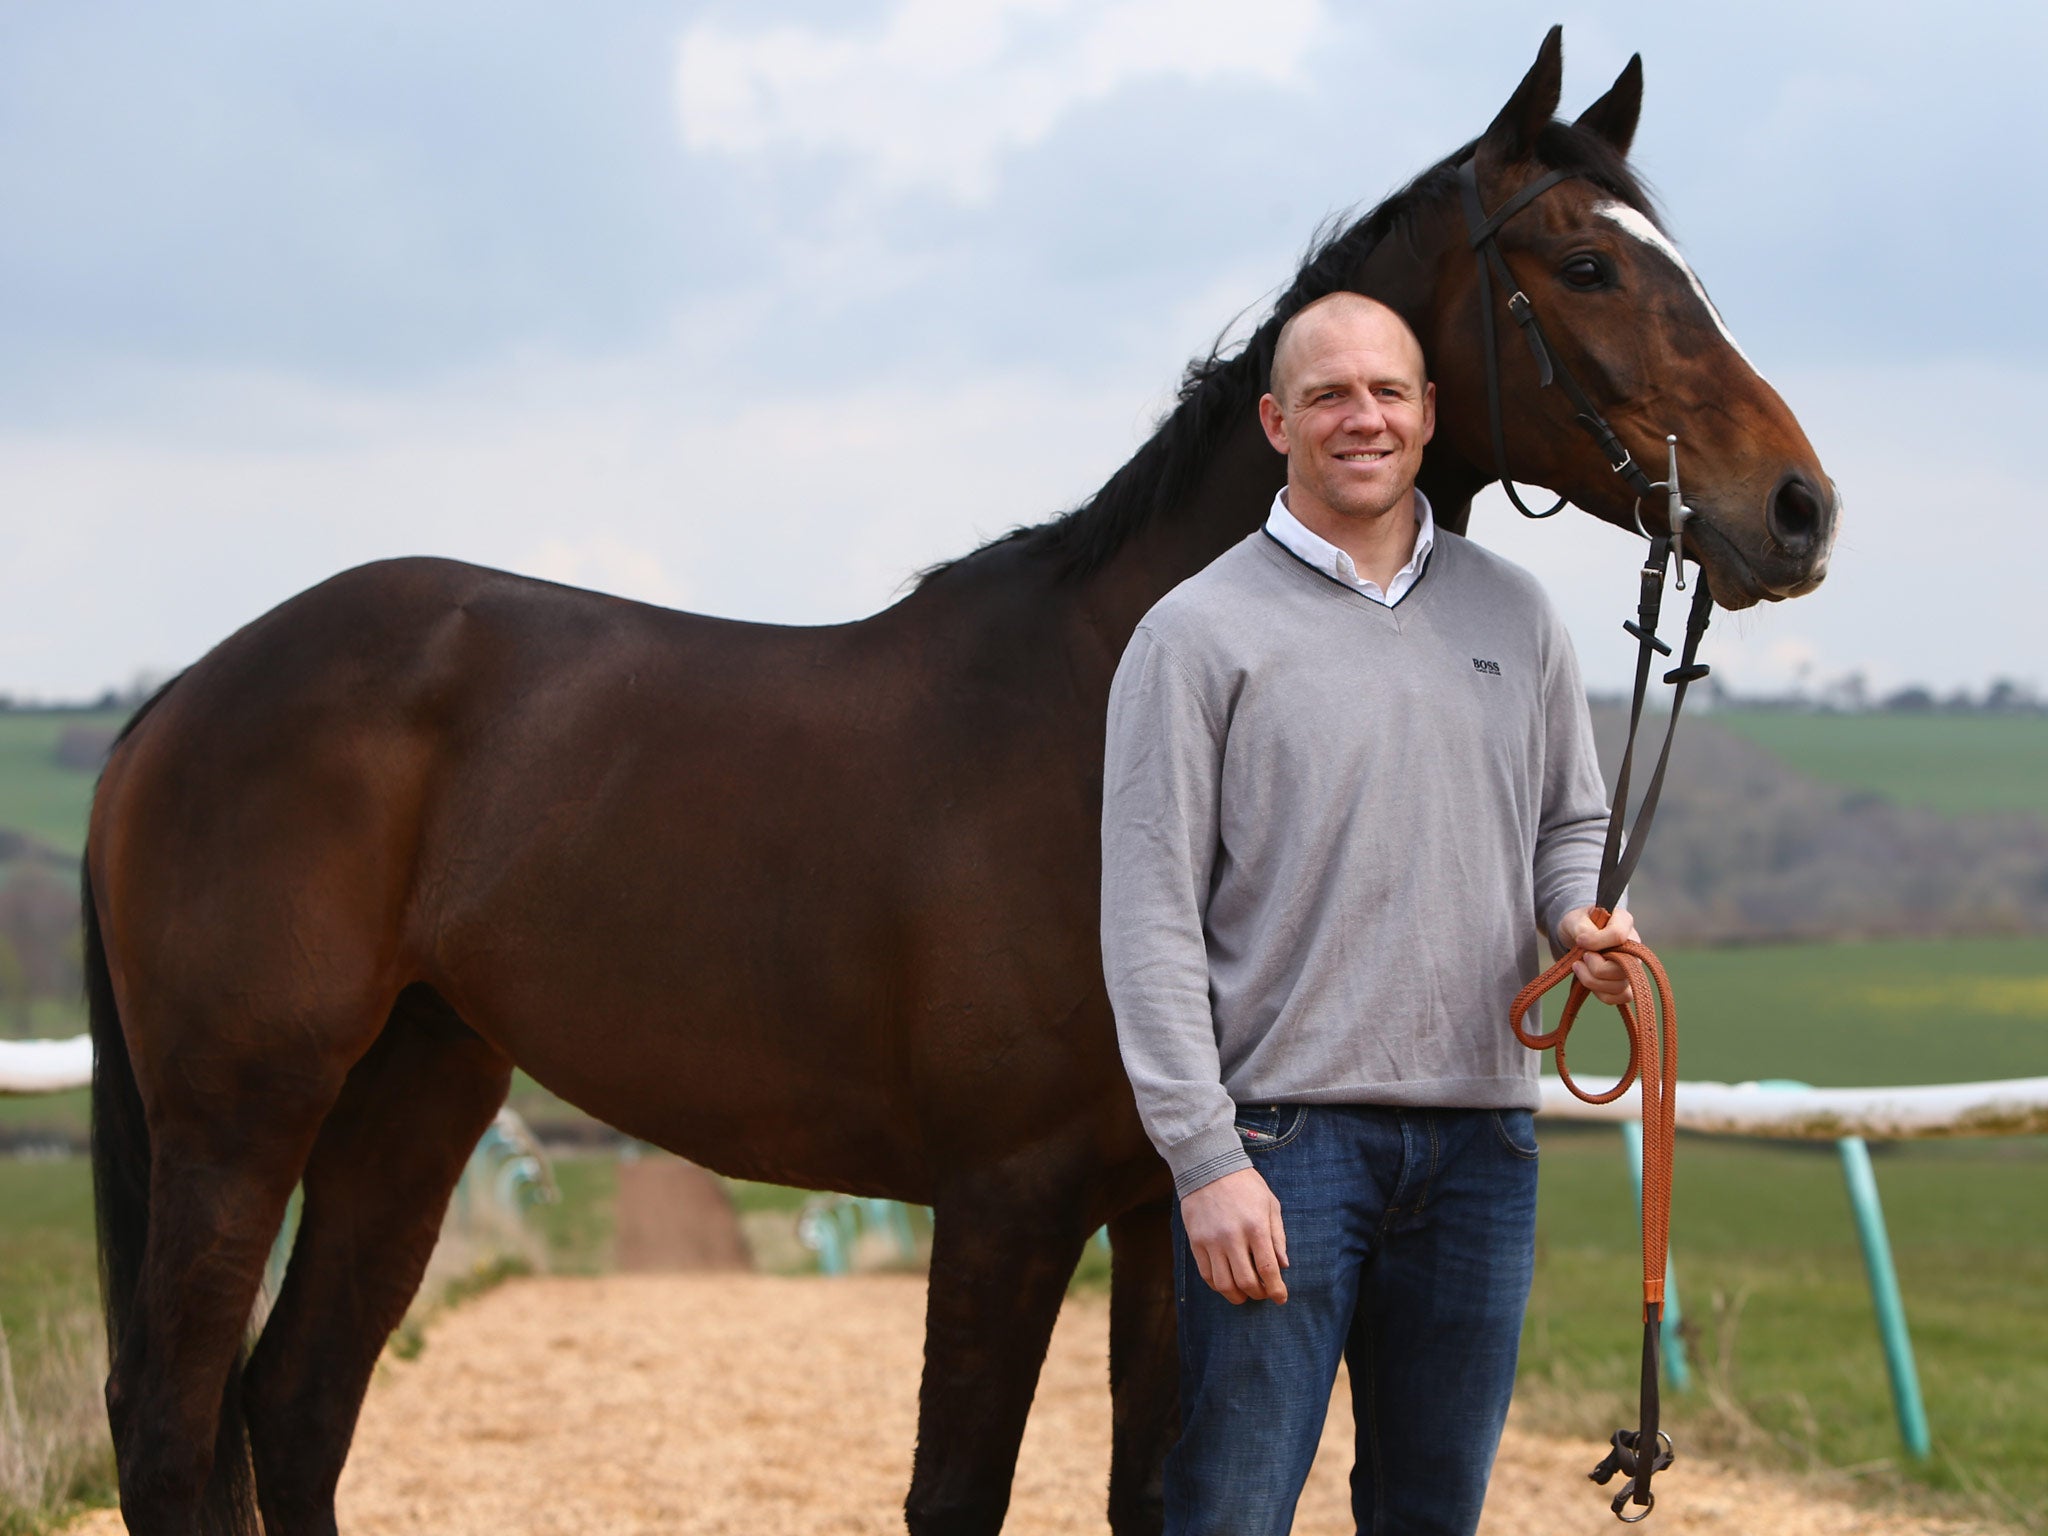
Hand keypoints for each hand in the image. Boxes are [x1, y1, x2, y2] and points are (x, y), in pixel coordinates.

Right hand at [1179, 1167, 1288, 1304]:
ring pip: (1224, 1284)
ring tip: (1245, 1293)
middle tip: (1263, 1293)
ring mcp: (1211, 1241)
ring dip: (1237, 1296)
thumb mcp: (1270, 1204)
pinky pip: (1206, 1274)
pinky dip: (1218, 1286)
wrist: (1208, 1167)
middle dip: (1258, 1294)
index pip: (1268, 1269)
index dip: (1276, 1289)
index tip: (1281, 1298)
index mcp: (1256, 1226)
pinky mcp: (1196, 1242)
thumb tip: (1284, 1265)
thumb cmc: (1245, 1185)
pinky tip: (1227, 1282)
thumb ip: (1278, 1236)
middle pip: (1246, 1281)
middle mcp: (1233, 1236)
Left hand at [1561, 905, 1640, 1007]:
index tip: (1580, 941)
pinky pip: (1621, 998)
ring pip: (1620, 986)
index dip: (1596, 942)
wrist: (1576, 936)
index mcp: (1624, 922)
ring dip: (1593, 981)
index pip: (1618, 935)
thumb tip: (1586, 942)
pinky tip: (1589, 980)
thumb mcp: (1574, 919)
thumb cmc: (1578, 925)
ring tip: (1579, 968)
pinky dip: (1600, 993)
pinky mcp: (1626, 983)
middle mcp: (1633, 946)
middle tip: (1581, 958)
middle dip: (1595, 968)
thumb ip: (1582, 928)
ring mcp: (1633, 967)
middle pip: (1622, 968)